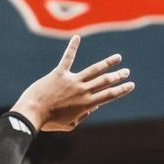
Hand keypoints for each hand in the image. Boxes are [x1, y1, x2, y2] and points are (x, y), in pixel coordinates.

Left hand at [12, 35, 134, 131]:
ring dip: (108, 63)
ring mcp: (72, 80)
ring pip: (94, 70)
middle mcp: (82, 91)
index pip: (109, 95)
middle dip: (118, 76)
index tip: (131, 85)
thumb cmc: (49, 122)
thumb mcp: (70, 125)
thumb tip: (92, 107)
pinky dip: (72, 47)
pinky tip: (77, 38)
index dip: (122, 90)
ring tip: (118, 58)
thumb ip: (83, 116)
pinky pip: (68, 58)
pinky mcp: (59, 73)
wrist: (32, 113)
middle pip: (105, 81)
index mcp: (86, 104)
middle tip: (127, 71)